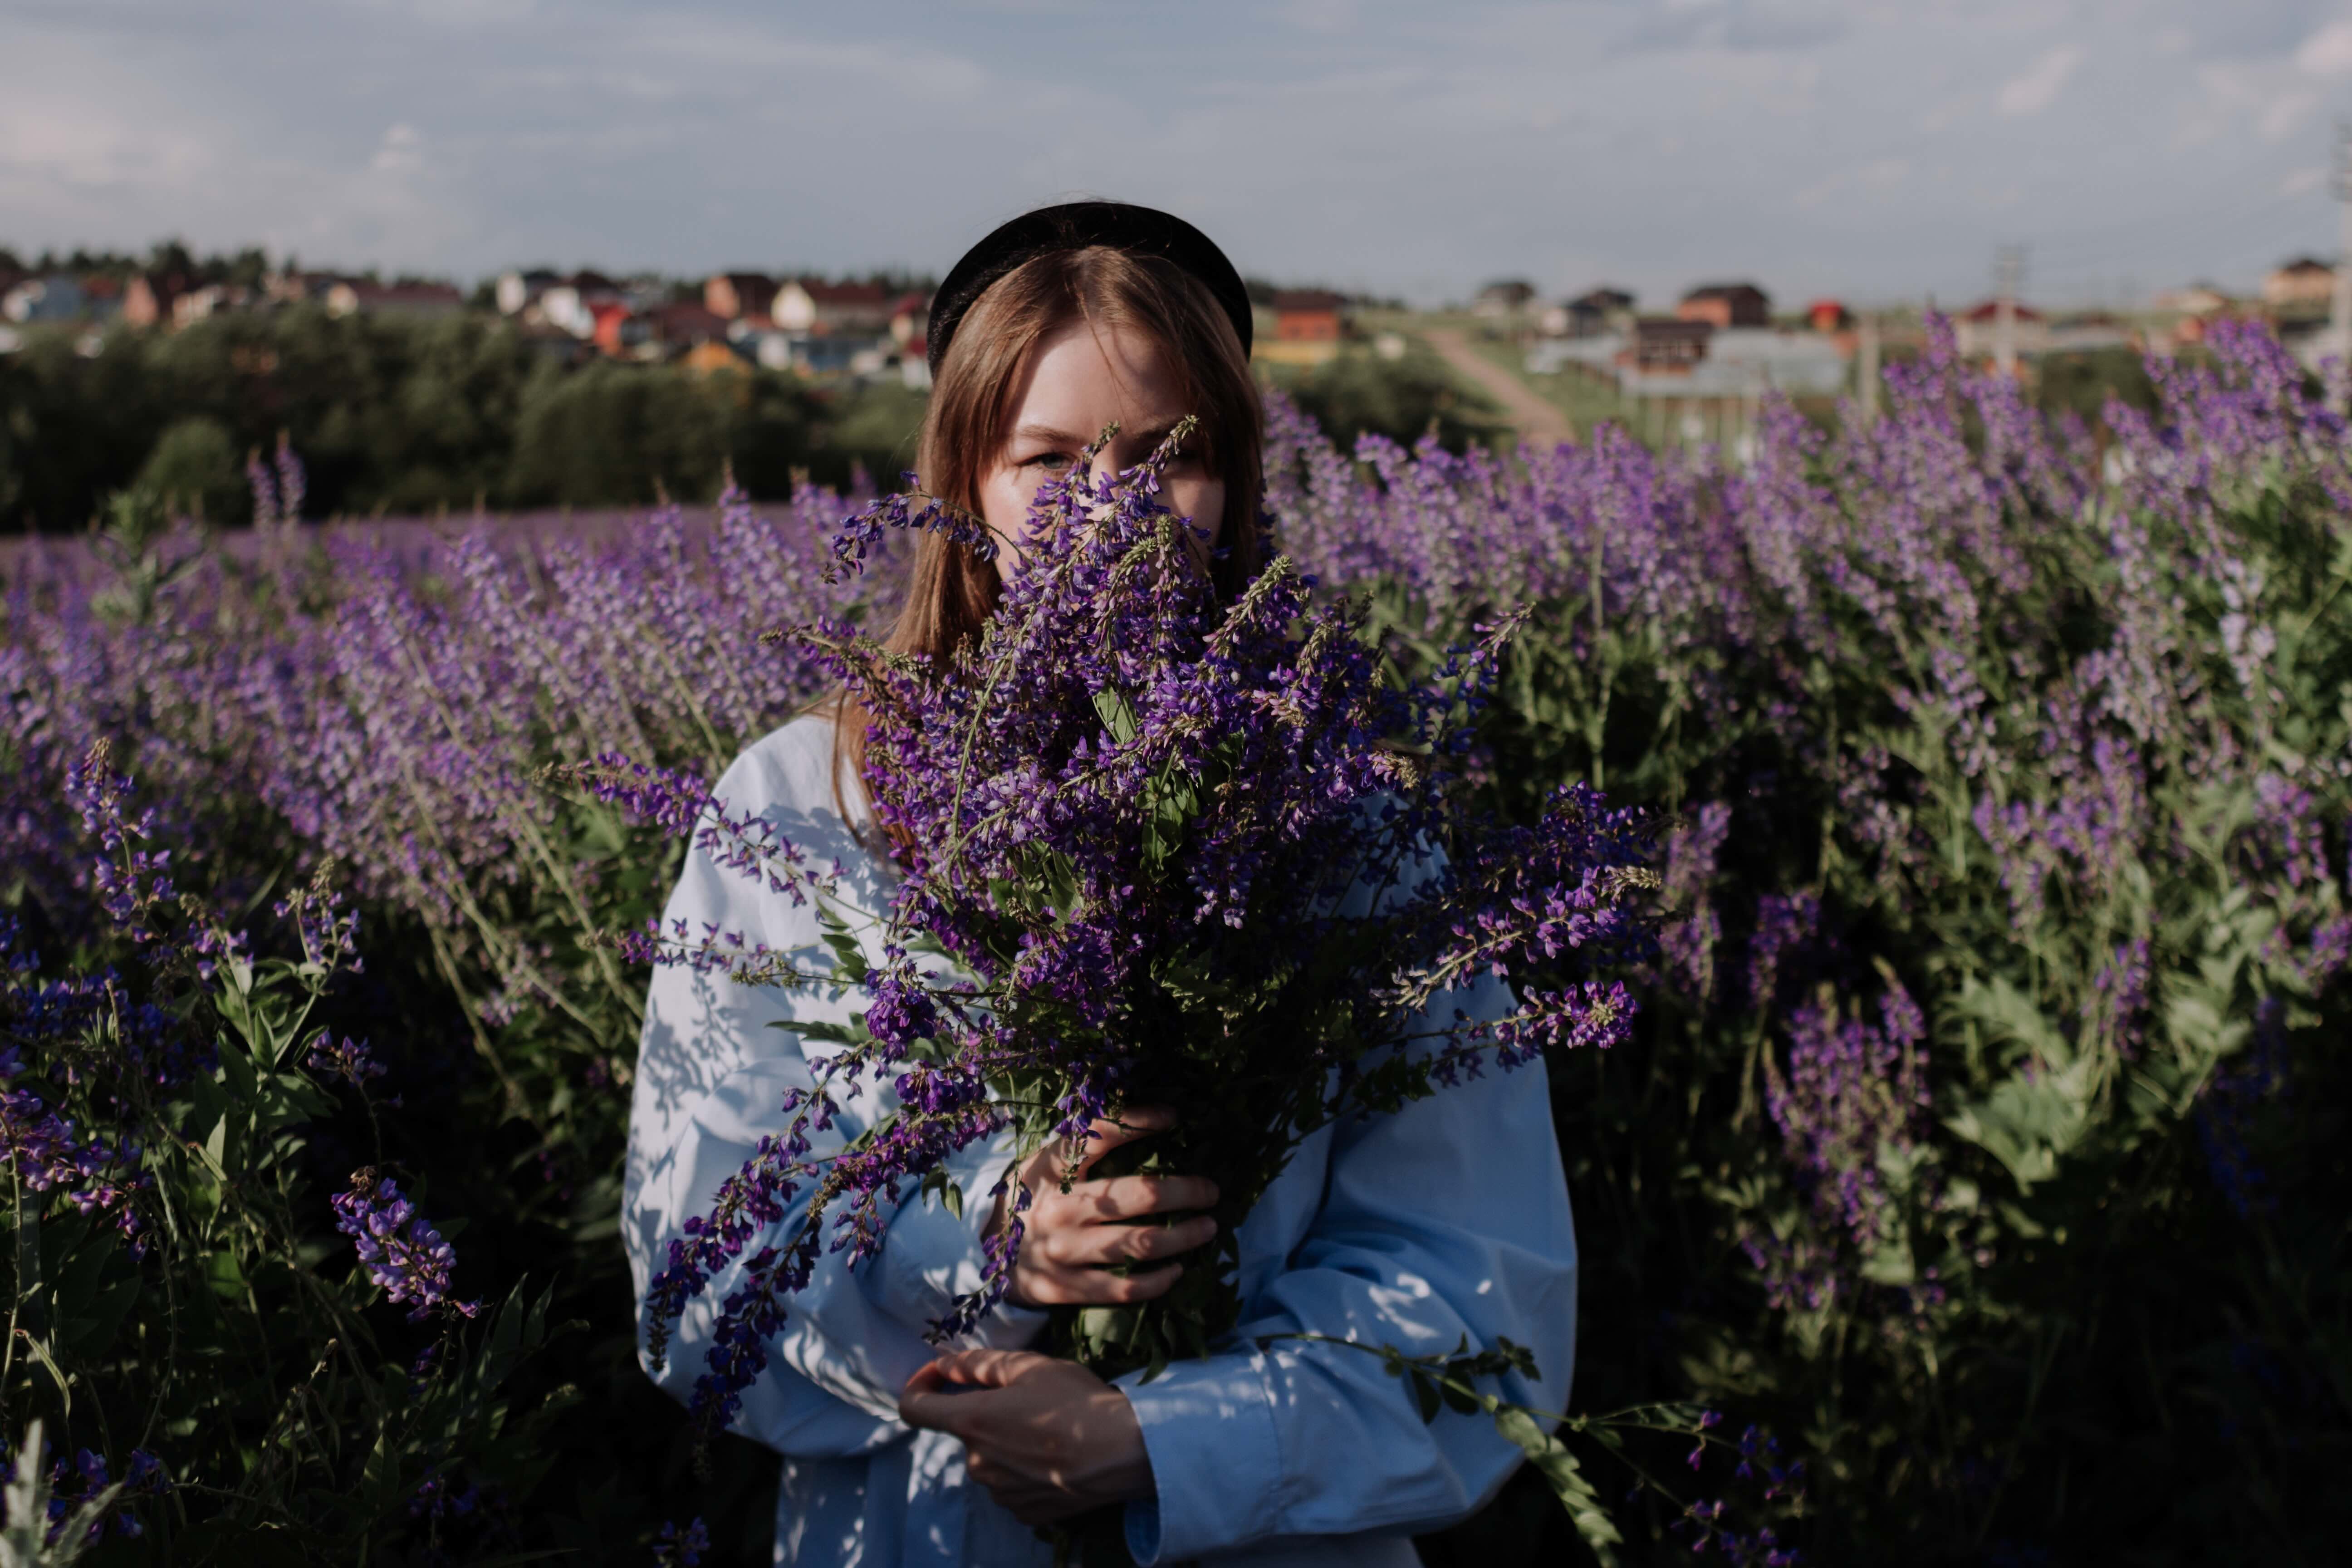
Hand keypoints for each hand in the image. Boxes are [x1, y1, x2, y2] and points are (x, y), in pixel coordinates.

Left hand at [900, 1349, 1153, 1524]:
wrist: (1124, 1453)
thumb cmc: (1077, 1402)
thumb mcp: (1031, 1367)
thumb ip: (979, 1365)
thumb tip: (945, 1365)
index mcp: (971, 1422)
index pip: (913, 1409)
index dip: (918, 1386)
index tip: (939, 1376)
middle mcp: (976, 1463)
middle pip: (965, 1431)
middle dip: (985, 1413)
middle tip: (1029, 1399)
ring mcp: (998, 1492)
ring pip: (989, 1459)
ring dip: (1005, 1442)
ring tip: (1049, 1429)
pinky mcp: (1022, 1513)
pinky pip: (1011, 1484)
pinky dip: (1024, 1469)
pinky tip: (1055, 1458)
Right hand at [989, 1106, 1218, 1307]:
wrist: (982, 1252)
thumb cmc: (1031, 1197)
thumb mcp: (1048, 1160)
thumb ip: (1090, 1141)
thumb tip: (1162, 1117)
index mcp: (1051, 1167)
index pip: (1100, 1133)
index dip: (1141, 1120)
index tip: (1174, 1118)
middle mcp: (1059, 1207)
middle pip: (1139, 1195)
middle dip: (1186, 1191)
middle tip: (1211, 1192)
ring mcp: (1062, 1251)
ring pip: (1140, 1244)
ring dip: (1184, 1236)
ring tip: (1208, 1227)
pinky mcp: (1064, 1288)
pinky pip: (1122, 1289)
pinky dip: (1158, 1280)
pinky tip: (1177, 1269)